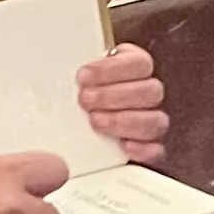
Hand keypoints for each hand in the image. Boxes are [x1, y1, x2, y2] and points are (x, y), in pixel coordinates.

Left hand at [75, 43, 170, 165]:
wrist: (69, 121)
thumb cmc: (76, 93)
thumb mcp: (77, 75)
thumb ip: (79, 73)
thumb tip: (57, 68)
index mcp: (134, 68)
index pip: (140, 63)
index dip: (114, 69)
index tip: (84, 76)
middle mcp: (147, 94)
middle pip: (151, 91)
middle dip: (114, 96)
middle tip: (85, 99)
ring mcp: (150, 122)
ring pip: (156, 121)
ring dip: (123, 121)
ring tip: (95, 121)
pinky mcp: (148, 148)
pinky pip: (156, 150)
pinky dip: (142, 149)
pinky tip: (121, 145)